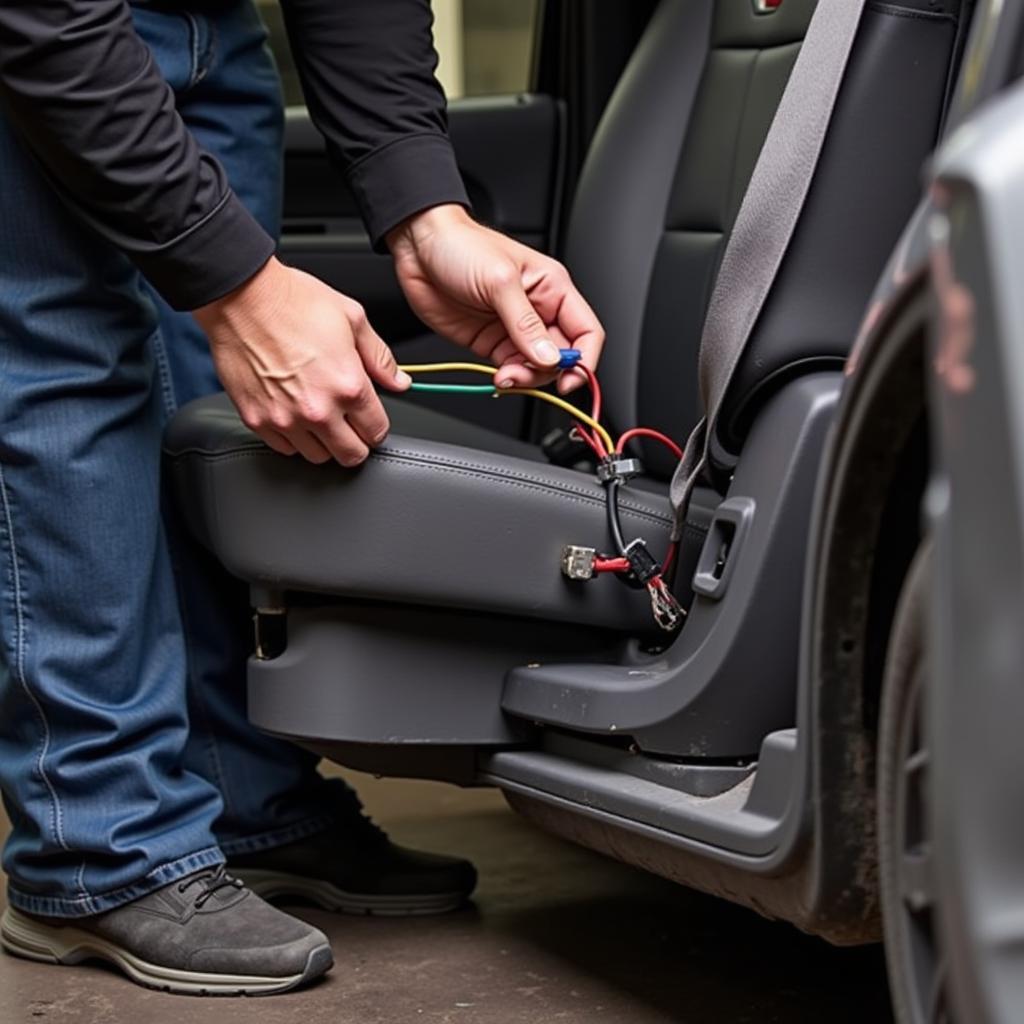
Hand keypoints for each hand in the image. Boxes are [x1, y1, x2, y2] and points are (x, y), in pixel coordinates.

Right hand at [193, 257, 410, 464]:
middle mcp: (318, 409)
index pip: (377, 432)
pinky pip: (284, 448)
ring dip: (324, 442)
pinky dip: (293, 438)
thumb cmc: (293, 301)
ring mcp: (285, 419)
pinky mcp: (256, 420)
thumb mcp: (352, 318)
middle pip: (350, 456)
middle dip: (356, 442)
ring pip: (317, 457)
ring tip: (320, 416)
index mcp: (348, 386)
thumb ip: (380, 357)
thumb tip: (399, 381)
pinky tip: (295, 414)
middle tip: (349, 424)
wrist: (240, 296)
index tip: (370, 419)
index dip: (376, 426)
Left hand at [388, 205, 603, 393]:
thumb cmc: (461, 246)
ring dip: (525, 379)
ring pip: (537, 368)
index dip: (584, 359)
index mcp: (553, 288)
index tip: (571, 378)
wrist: (419, 247)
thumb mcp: (499, 281)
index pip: (586, 331)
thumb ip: (525, 324)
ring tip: (506, 376)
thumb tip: (549, 357)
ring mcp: (514, 329)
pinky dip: (508, 379)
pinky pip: (511, 369)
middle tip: (525, 374)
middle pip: (562, 356)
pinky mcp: (491, 342)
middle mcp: (538, 311)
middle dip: (548, 372)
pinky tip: (498, 377)